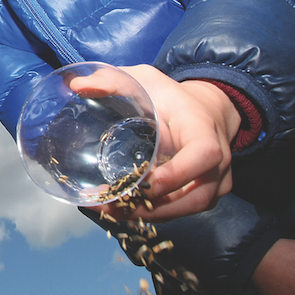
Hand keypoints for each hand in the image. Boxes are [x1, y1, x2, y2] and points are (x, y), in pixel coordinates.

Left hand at [75, 64, 238, 220]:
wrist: (203, 110)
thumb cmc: (168, 96)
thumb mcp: (143, 79)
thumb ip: (112, 80)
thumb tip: (77, 85)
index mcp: (203, 129)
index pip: (204, 154)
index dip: (178, 174)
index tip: (144, 182)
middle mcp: (218, 161)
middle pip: (196, 196)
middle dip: (154, 208)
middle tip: (110, 206)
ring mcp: (215, 181)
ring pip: (188, 209)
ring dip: (149, 216)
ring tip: (109, 211)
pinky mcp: (205, 194)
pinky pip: (182, 210)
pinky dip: (153, 214)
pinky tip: (121, 212)